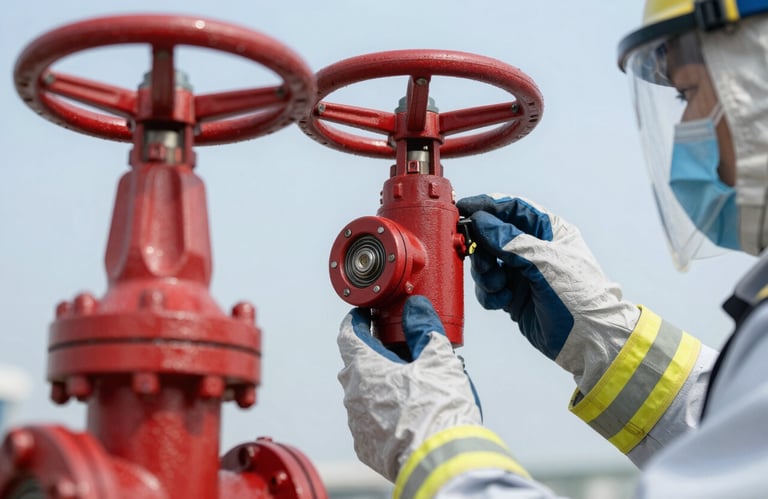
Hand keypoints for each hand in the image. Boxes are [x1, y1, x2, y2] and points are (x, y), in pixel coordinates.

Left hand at [337, 295, 480, 481]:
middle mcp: (353, 394)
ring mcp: (357, 423)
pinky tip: (406, 415)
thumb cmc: (438, 407)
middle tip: (397, 347)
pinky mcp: (366, 446)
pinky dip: (384, 414)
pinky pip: (371, 422)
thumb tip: (416, 307)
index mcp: (364, 367)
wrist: (441, 461)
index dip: (356, 321)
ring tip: (409, 385)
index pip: (348, 334)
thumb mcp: (438, 358)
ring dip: (380, 386)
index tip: (364, 315)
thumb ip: (424, 327)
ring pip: (364, 395)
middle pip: (356, 364)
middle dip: (373, 353)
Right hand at [457, 194, 639, 390]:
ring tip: (499, 286)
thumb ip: (509, 241)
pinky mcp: (513, 295)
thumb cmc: (579, 296)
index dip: (486, 206)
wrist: (588, 340)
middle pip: (492, 236)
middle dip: (482, 249)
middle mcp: (534, 249)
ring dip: (486, 275)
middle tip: (484, 262)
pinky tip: (504, 301)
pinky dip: (489, 294)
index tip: (463, 209)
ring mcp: (522, 272)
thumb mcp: (544, 262)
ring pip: (486, 263)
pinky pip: (488, 288)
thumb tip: (481, 222)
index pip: (512, 208)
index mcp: (548, 230)